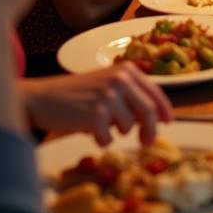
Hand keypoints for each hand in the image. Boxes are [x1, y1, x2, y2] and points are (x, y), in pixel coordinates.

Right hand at [23, 64, 172, 145]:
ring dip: (116, 131)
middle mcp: (121, 80)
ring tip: (98, 122)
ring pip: (127, 126)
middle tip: (146, 142)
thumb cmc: (78, 93)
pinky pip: (108, 138)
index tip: (168, 121)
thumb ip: (130, 95)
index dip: (163, 109)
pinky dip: (101, 139)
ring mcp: (108, 96)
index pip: (154, 91)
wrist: (44, 97)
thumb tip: (156, 118)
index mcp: (127, 70)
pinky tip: (88, 128)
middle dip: (149, 129)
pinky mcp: (95, 114)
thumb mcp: (108, 85)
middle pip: (148, 111)